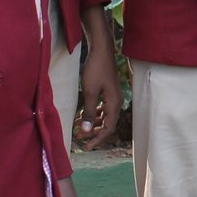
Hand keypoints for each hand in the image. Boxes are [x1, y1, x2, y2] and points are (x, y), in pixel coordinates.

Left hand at [77, 13, 122, 149]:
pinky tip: (83, 115)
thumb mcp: (89, 92)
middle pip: (107, 124)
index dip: (97, 139)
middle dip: (94, 133)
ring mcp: (113, 96)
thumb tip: (85, 131)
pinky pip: (102, 108)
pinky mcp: (108, 91)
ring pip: (104, 116)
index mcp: (114, 104)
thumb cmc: (95, 69)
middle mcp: (116, 102)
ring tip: (79, 127)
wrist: (101, 50)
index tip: (85, 147)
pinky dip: (93, 114)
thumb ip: (88, 112)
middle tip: (80, 140)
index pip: (108, 128)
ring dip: (92, 123)